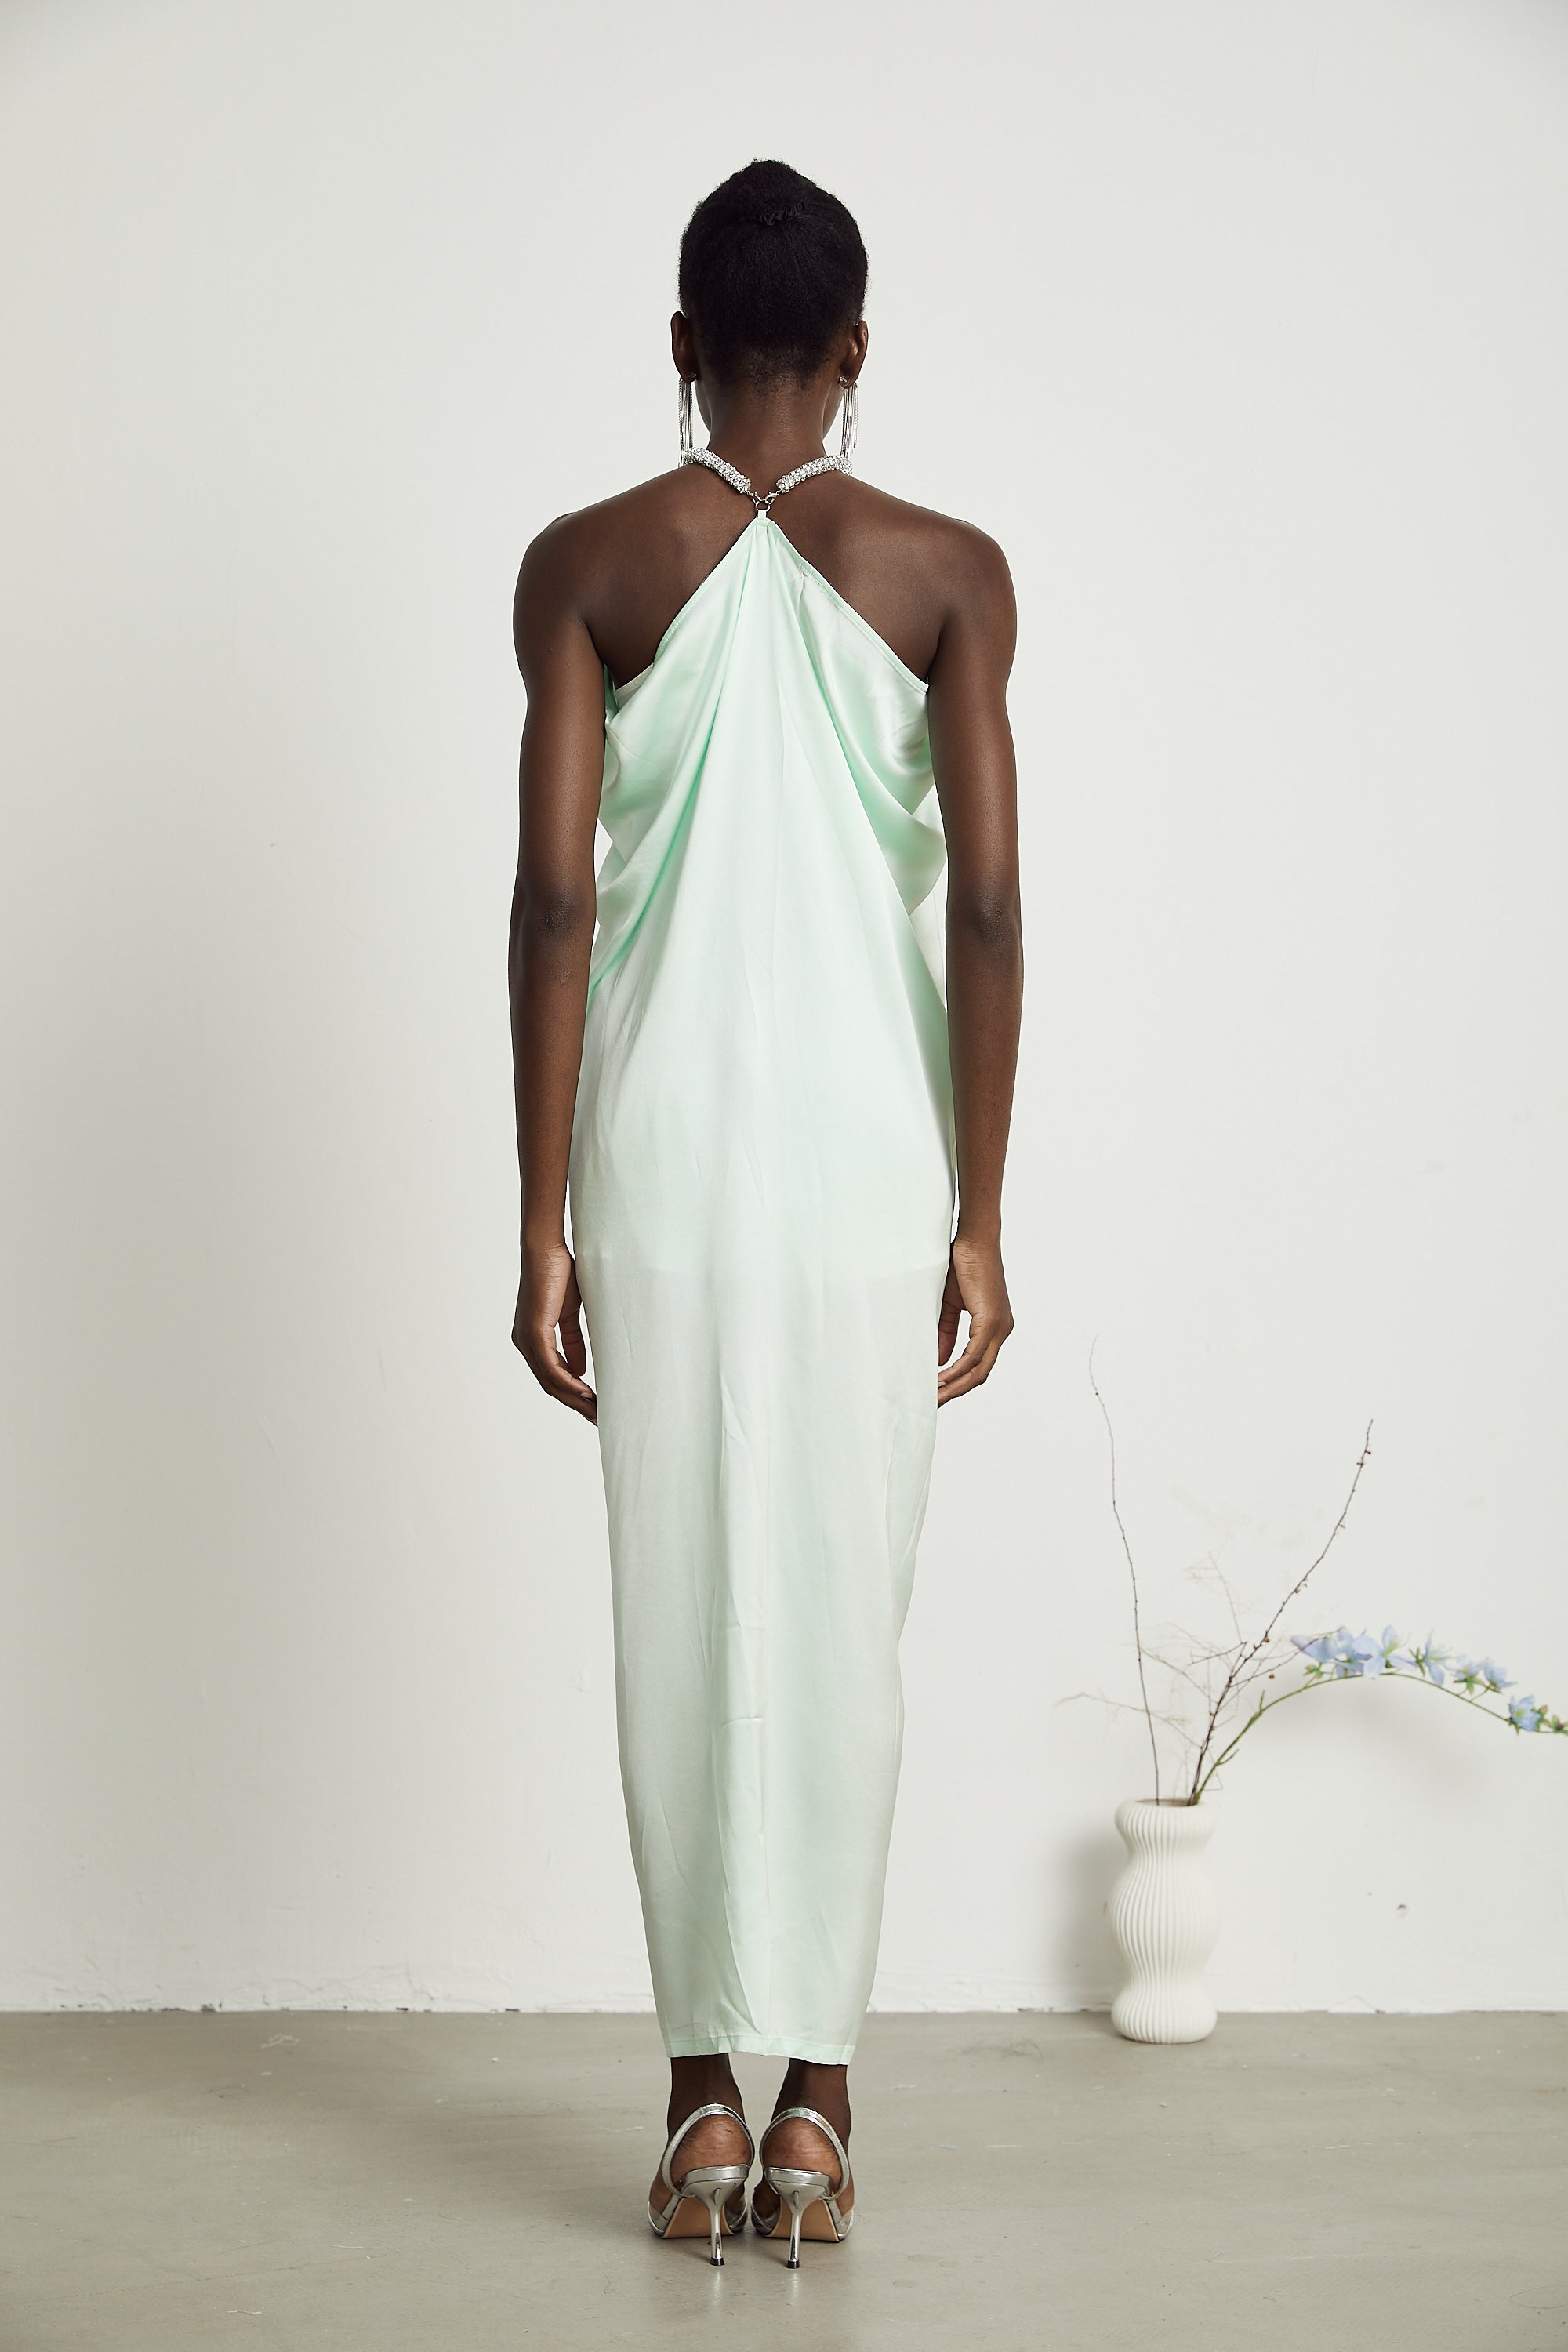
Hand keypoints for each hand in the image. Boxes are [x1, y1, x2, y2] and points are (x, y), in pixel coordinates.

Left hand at [513, 1239, 596, 1422]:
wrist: (546, 1250)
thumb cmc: (558, 1274)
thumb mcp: (570, 1314)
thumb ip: (573, 1341)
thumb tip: (580, 1369)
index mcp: (532, 1339)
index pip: (551, 1376)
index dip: (571, 1393)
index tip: (593, 1405)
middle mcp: (524, 1343)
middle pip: (550, 1385)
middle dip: (575, 1403)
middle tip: (597, 1417)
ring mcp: (526, 1340)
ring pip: (550, 1381)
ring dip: (574, 1398)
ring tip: (595, 1410)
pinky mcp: (533, 1333)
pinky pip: (551, 1367)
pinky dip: (569, 1382)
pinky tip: (585, 1391)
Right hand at [937, 1233, 1013, 1406]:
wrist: (973, 1240)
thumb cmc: (962, 1266)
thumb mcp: (950, 1306)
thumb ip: (946, 1333)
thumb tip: (942, 1361)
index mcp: (994, 1327)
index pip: (978, 1365)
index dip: (958, 1382)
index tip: (937, 1393)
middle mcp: (1001, 1330)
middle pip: (980, 1374)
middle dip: (956, 1391)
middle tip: (934, 1404)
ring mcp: (999, 1327)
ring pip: (979, 1369)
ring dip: (955, 1386)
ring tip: (934, 1397)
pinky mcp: (992, 1321)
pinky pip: (974, 1355)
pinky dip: (957, 1369)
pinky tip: (940, 1377)